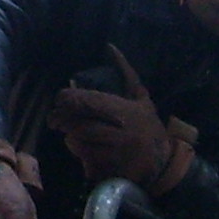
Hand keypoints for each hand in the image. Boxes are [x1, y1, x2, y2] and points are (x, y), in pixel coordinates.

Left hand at [50, 46, 191, 192]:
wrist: (163, 164)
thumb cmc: (149, 127)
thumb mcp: (142, 99)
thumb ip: (126, 74)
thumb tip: (110, 48)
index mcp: (124, 110)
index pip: (86, 102)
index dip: (66, 100)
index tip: (60, 101)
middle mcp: (120, 131)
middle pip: (78, 124)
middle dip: (61, 120)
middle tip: (55, 120)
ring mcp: (115, 153)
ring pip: (78, 143)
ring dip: (70, 138)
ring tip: (70, 134)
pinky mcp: (112, 170)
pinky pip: (85, 161)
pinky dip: (81, 155)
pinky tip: (83, 151)